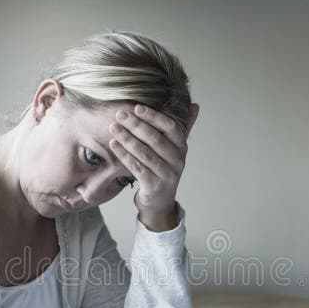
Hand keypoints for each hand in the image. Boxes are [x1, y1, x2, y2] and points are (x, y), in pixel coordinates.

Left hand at [109, 103, 199, 230]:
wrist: (160, 201)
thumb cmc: (164, 169)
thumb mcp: (174, 149)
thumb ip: (184, 128)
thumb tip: (195, 106)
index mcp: (181, 147)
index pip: (171, 127)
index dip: (154, 116)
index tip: (137, 107)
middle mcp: (177, 160)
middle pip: (155, 139)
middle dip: (136, 125)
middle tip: (120, 114)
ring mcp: (167, 174)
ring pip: (145, 153)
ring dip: (127, 138)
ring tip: (113, 127)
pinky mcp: (154, 186)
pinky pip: (137, 167)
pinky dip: (124, 155)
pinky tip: (113, 144)